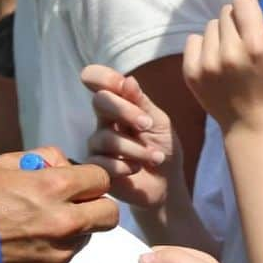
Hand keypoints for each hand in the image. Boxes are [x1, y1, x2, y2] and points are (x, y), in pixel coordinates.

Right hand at [0, 147, 118, 262]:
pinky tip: (30, 242)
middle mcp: (64, 222)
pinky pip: (66, 257)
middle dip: (97, 205)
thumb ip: (42, 159)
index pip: (101, 180)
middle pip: (109, 215)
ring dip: (76, 228)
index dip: (91, 178)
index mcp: (55, 187)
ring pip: (88, 237)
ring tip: (43, 223)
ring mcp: (59, 252)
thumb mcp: (6, 162)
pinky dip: (57, 248)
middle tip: (76, 203)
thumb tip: (61, 166)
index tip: (79, 181)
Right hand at [81, 64, 181, 209]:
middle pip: (99, 101)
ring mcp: (96, 144)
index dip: (104, 77)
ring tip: (156, 157)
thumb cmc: (163, 147)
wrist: (167, 185)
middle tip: (147, 125)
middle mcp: (103, 120)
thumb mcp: (159, 122)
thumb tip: (128, 80)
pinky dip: (125, 166)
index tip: (125, 87)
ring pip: (107, 137)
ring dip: (137, 148)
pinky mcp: (95, 168)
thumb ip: (142, 103)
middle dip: (126, 111)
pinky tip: (136, 169)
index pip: (96, 78)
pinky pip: (103, 162)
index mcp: (117, 102)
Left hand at [182, 0, 262, 135]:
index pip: (243, 2)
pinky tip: (217, 62)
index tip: (256, 23)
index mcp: (256, 46)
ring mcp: (207, 62)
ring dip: (221, 35)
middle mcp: (228, 52)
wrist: (251, 126)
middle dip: (237, 22)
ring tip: (232, 54)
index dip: (251, 9)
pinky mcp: (191, 71)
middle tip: (245, 42)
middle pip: (226, 12)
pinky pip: (193, 40)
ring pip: (211, 26)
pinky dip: (204, 47)